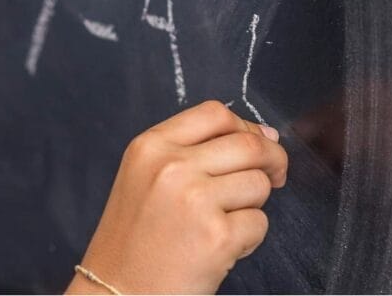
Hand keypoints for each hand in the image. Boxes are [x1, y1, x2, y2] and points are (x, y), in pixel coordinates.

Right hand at [65, 100, 287, 294]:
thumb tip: (265, 135)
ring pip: (259, 184)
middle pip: (249, 144)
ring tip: (222, 225)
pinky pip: (259, 223)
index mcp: (150, 146)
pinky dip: (248, 239)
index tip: (258, 143)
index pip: (216, 113)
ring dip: (253, 205)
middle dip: (273, 160)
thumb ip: (193, 152)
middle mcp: (171, 166)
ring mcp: (195, 200)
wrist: (118, 293)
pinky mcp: (217, 236)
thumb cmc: (135, 241)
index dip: (247, 126)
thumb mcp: (144, 178)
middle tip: (274, 178)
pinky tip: (219, 250)